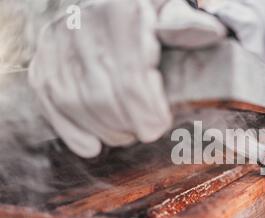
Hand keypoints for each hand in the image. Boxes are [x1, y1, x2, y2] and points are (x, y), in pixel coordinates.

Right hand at [29, 0, 225, 157]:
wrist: (105, 2)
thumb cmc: (146, 13)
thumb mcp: (169, 8)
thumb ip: (186, 23)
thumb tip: (212, 34)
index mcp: (121, 11)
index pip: (131, 77)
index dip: (146, 111)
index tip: (159, 125)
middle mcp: (82, 25)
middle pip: (102, 97)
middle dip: (128, 125)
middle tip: (146, 131)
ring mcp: (57, 44)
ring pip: (76, 104)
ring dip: (106, 131)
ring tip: (126, 134)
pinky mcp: (42, 60)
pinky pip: (49, 102)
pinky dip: (70, 131)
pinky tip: (91, 146)